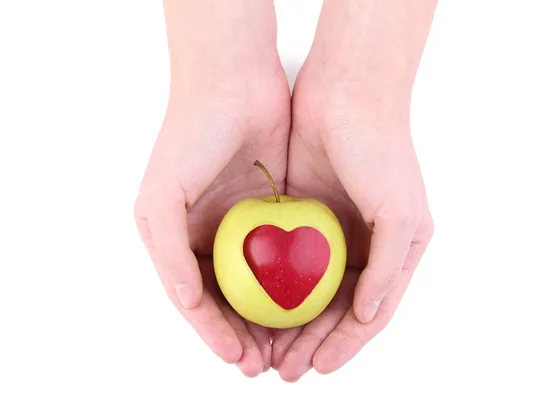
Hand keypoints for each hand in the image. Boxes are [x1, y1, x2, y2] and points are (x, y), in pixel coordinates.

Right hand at [134, 0, 289, 376]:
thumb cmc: (190, 136)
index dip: (216, 335)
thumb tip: (185, 303)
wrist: (234, 82)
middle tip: (269, 366)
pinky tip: (309, 307)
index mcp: (178, 239)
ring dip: (273, 319)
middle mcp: (210, 236)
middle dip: (247, 336)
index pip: (197, 302)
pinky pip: (285, 257)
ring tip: (290, 348)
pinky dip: (294, 284)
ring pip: (262, 285)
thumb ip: (168, 254)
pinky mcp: (274, 210)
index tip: (240, 360)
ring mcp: (244, 225)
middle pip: (231, 301)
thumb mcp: (162, 199)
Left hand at [272, 36, 434, 381]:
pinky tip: (256, 309)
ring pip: (307, 292)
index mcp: (394, 251)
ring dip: (289, 324)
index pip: (369, 313)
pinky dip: (273, 289)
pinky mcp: (300, 214)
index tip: (319, 367)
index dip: (345, 345)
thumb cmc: (381, 150)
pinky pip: (285, 262)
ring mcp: (330, 232)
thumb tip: (368, 318)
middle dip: (312, 342)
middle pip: (335, 310)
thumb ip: (388, 269)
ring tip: (266, 351)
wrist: (346, 93)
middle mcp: (362, 246)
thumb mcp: (400, 214)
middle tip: (284, 368)